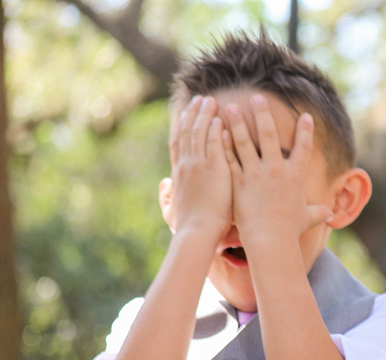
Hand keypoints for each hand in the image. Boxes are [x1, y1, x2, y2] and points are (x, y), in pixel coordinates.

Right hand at [166, 95, 232, 240]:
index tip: (185, 112)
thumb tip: (165, 184)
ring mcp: (199, 165)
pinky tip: (220, 118)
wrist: (196, 233)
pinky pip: (215, 144)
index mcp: (178, 172)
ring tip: (210, 102)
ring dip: (205, 115)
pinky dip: (216, 130)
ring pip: (200, 133)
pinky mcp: (214, 169)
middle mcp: (186, 165)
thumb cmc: (186, 226)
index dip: (181, 125)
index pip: (178, 142)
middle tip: (201, 99)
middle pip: (188, 132)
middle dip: (194, 113)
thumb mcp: (171, 209)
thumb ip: (167, 195)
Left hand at [223, 96, 333, 254]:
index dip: (306, 130)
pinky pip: (229, 158)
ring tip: (232, 107)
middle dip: (263, 114)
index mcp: (295, 176)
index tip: (305, 116)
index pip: (303, 147)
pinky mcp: (238, 182)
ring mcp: (255, 174)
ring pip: (245, 142)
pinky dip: (223, 144)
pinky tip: (219, 131)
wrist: (270, 241)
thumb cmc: (289, 232)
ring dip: (238, 122)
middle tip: (256, 98)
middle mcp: (276, 170)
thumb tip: (330, 214)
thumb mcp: (306, 219)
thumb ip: (317, 212)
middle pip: (269, 135)